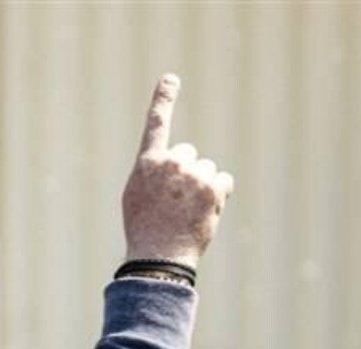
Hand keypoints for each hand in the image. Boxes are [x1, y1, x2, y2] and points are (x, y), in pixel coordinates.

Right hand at [121, 75, 231, 268]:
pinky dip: (217, 196)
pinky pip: (223, 181)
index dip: (163, 100)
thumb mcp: (137, 198)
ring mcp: (193, 174)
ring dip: (202, 189)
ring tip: (186, 214)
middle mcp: (170, 163)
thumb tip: (177, 158)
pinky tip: (203, 214)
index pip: (156, 125)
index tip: (169, 79)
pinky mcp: (213, 185)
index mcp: (147, 165)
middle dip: (186, 174)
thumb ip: (155, 174)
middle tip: (173, 205)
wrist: (159, 259)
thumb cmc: (145, 231)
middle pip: (188, 155)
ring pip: (206, 170)